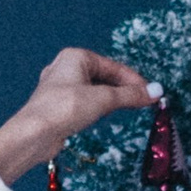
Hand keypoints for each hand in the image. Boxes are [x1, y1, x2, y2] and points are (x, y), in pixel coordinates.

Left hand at [0, 48, 152, 183]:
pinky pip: (85, 101)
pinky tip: (104, 116)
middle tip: (143, 102)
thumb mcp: (103, 99)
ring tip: (128, 108)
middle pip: (104, 76)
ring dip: (112, 98)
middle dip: (124, 89)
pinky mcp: (58, 105)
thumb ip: (130, 95)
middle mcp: (66, 67)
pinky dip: (98, 106)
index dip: (134, 80)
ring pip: (95, 89)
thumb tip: (156, 92)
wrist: (34, 134)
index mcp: (75, 56)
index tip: (152, 93)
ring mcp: (60, 86)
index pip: (113, 66)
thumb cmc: (64, 108)